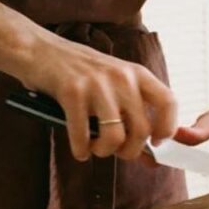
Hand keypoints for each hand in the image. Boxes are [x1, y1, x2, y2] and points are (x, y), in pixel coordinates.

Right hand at [20, 34, 176, 161]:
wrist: (39, 49)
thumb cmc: (79, 73)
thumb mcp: (114, 84)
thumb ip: (133, 114)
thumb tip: (152, 159)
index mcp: (137, 74)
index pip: (169, 103)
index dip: (167, 129)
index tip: (155, 143)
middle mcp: (122, 77)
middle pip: (142, 130)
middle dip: (129, 151)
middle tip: (116, 151)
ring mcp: (97, 84)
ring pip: (115, 137)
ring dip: (104, 151)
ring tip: (95, 148)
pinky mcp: (72, 92)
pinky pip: (83, 136)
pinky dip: (81, 150)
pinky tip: (79, 149)